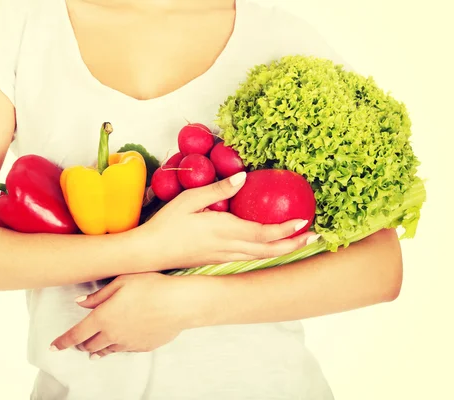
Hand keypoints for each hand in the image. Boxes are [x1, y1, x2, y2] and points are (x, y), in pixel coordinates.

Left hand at [50, 273, 192, 358]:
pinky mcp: (142, 347)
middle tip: (76, 343)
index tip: (53, 346)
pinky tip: (117, 343)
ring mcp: (128, 343)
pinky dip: (115, 348)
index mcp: (103, 318)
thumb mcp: (121, 281)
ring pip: (105, 351)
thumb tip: (80, 302)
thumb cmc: (151, 286)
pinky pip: (123, 350)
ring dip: (96, 350)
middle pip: (89, 346)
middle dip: (80, 345)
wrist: (180, 303)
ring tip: (92, 351)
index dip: (62, 342)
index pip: (76, 335)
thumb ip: (98, 295)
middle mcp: (112, 334)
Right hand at [139, 171, 318, 269]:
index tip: (305, 221)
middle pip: (268, 250)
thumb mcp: (189, 199)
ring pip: (260, 257)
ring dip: (282, 251)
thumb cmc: (166, 224)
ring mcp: (222, 257)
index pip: (262, 232)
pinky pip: (248, 258)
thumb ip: (218, 189)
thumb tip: (243, 176)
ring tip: (299, 243)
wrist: (148, 252)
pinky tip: (268, 247)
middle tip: (315, 237)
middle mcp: (227, 247)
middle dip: (293, 244)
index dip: (286, 229)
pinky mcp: (216, 260)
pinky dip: (265, 253)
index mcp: (223, 230)